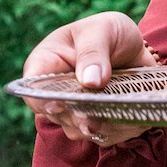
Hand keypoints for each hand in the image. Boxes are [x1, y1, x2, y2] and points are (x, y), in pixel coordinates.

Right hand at [22, 10, 157, 144]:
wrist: (134, 47)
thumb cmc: (109, 32)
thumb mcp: (102, 30)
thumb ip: (93, 51)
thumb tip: (90, 81)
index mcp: (46, 63)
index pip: (32, 89)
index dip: (42, 100)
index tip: (60, 104)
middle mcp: (55, 91)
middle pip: (56, 115)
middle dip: (77, 117)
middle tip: (95, 117)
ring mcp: (74, 109)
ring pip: (78, 131)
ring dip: (100, 127)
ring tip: (122, 114)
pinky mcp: (96, 122)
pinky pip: (102, 136)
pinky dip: (119, 131)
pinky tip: (133, 119)